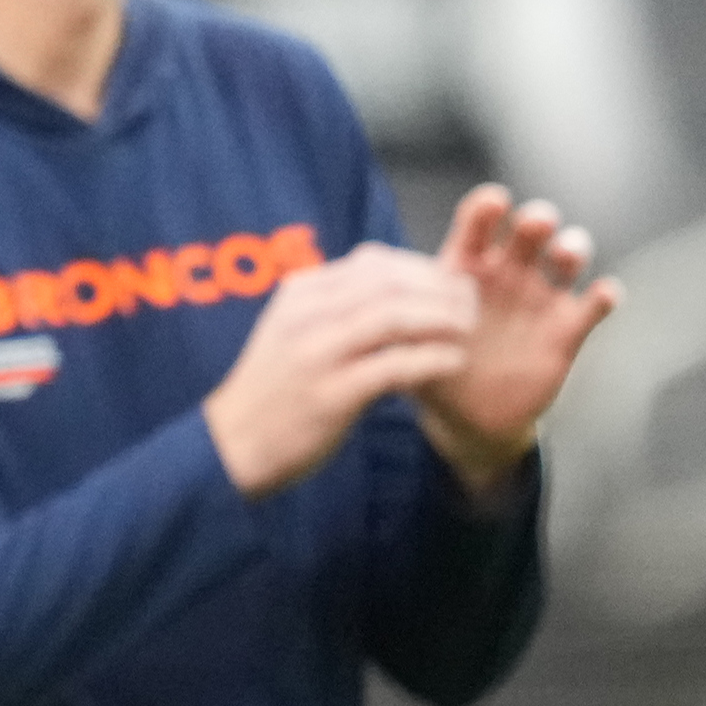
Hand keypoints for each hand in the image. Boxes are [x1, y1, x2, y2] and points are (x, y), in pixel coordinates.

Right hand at [200, 242, 476, 496]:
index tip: (448, 284)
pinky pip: (395, 366)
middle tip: (471, 306)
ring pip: (394, 316)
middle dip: (440, 290)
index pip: (372, 261)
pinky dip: (433, 360)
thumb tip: (398, 286)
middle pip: (390, 282)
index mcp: (299, 294)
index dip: (422, 267)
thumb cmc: (274, 389)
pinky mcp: (332, 394)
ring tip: (467, 331)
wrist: (234, 444)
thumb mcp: (293, 330)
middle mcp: (305, 316)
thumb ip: (336, 306)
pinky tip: (453, 363)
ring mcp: (316, 354)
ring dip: (442, 319)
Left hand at [410, 184, 621, 493]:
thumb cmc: (433, 369)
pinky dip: (603, 296)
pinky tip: (603, 292)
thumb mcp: (407, 346)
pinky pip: (593, 306)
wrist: (469, 418)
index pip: (478, 225)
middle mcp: (507, 274)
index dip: (487, 209)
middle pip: (530, 231)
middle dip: (536, 220)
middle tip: (534, 223)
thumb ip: (394, 328)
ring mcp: (540, 299)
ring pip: (567, 258)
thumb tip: (366, 314)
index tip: (493, 202)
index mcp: (466, 267)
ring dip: (572, 248)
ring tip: (565, 253)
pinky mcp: (567, 329)